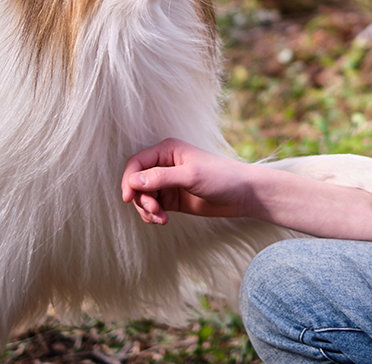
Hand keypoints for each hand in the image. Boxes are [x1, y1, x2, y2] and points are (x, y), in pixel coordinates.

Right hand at [121, 138, 255, 223]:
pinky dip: (152, 215)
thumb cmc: (222, 177)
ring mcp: (168, 182)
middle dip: (141, 199)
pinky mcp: (172, 198)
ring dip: (146, 209)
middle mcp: (164, 164)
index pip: (136, 163)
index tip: (128, 198)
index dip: (128, 179)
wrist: (243, 195)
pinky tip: (163, 221)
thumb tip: (134, 180)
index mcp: (167, 150)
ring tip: (161, 219)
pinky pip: (152, 207)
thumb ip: (161, 178)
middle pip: (136, 182)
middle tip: (154, 210)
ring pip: (143, 196)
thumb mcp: (190, 176)